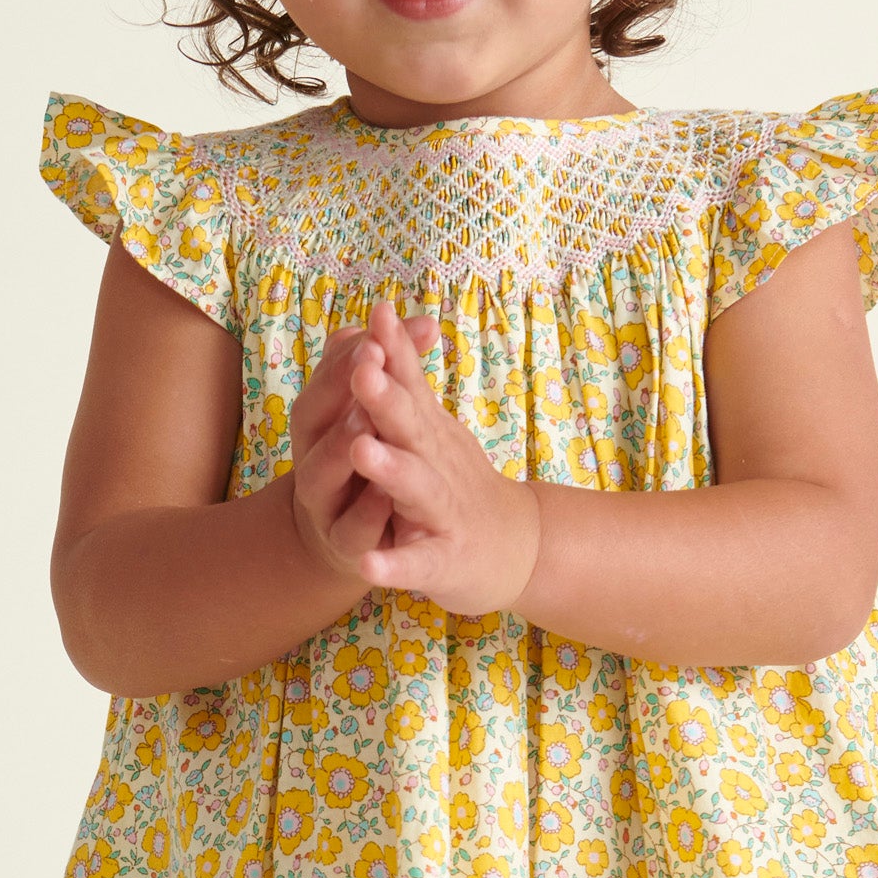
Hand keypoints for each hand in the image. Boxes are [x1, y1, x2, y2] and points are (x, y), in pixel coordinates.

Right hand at [285, 299, 426, 589]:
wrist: (354, 536)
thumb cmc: (364, 461)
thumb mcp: (377, 414)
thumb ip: (398, 368)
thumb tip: (425, 323)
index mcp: (319, 421)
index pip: (324, 381)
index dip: (345, 360)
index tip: (374, 336)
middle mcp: (311, 458)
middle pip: (313, 422)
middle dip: (339, 395)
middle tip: (368, 369)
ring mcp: (324, 503)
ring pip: (321, 478)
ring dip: (338, 455)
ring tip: (363, 437)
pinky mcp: (344, 545)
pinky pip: (351, 532)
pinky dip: (363, 521)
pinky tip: (382, 503)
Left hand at [343, 318, 541, 616]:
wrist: (517, 549)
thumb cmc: (458, 482)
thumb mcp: (432, 426)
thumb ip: (405, 377)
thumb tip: (384, 315)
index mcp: (428, 433)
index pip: (409, 383)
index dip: (393, 350)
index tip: (377, 312)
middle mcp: (438, 466)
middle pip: (411, 427)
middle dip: (386, 399)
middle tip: (362, 369)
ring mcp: (442, 514)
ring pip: (417, 489)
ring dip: (390, 470)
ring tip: (360, 450)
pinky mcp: (442, 562)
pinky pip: (417, 564)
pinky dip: (395, 565)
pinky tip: (369, 565)